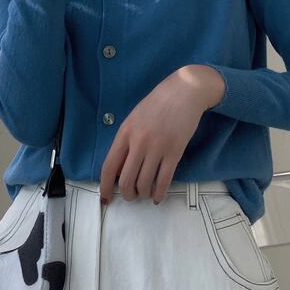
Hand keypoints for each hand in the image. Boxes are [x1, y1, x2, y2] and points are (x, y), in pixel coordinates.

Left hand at [98, 65, 223, 205]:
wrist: (184, 91)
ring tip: (145, 193)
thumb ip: (126, 140)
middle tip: (131, 196)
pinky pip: (164, 181)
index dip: (105, 186)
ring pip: (144, 184)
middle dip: (127, 194)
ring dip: (143, 194)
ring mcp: (157, 147)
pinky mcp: (175, 152)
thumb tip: (120, 168)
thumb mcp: (135, 118)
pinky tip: (158, 196)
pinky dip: (159, 193)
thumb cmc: (158, 103)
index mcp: (125, 132)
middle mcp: (139, 141)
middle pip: (126, 180)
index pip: (109, 166)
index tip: (106, 198)